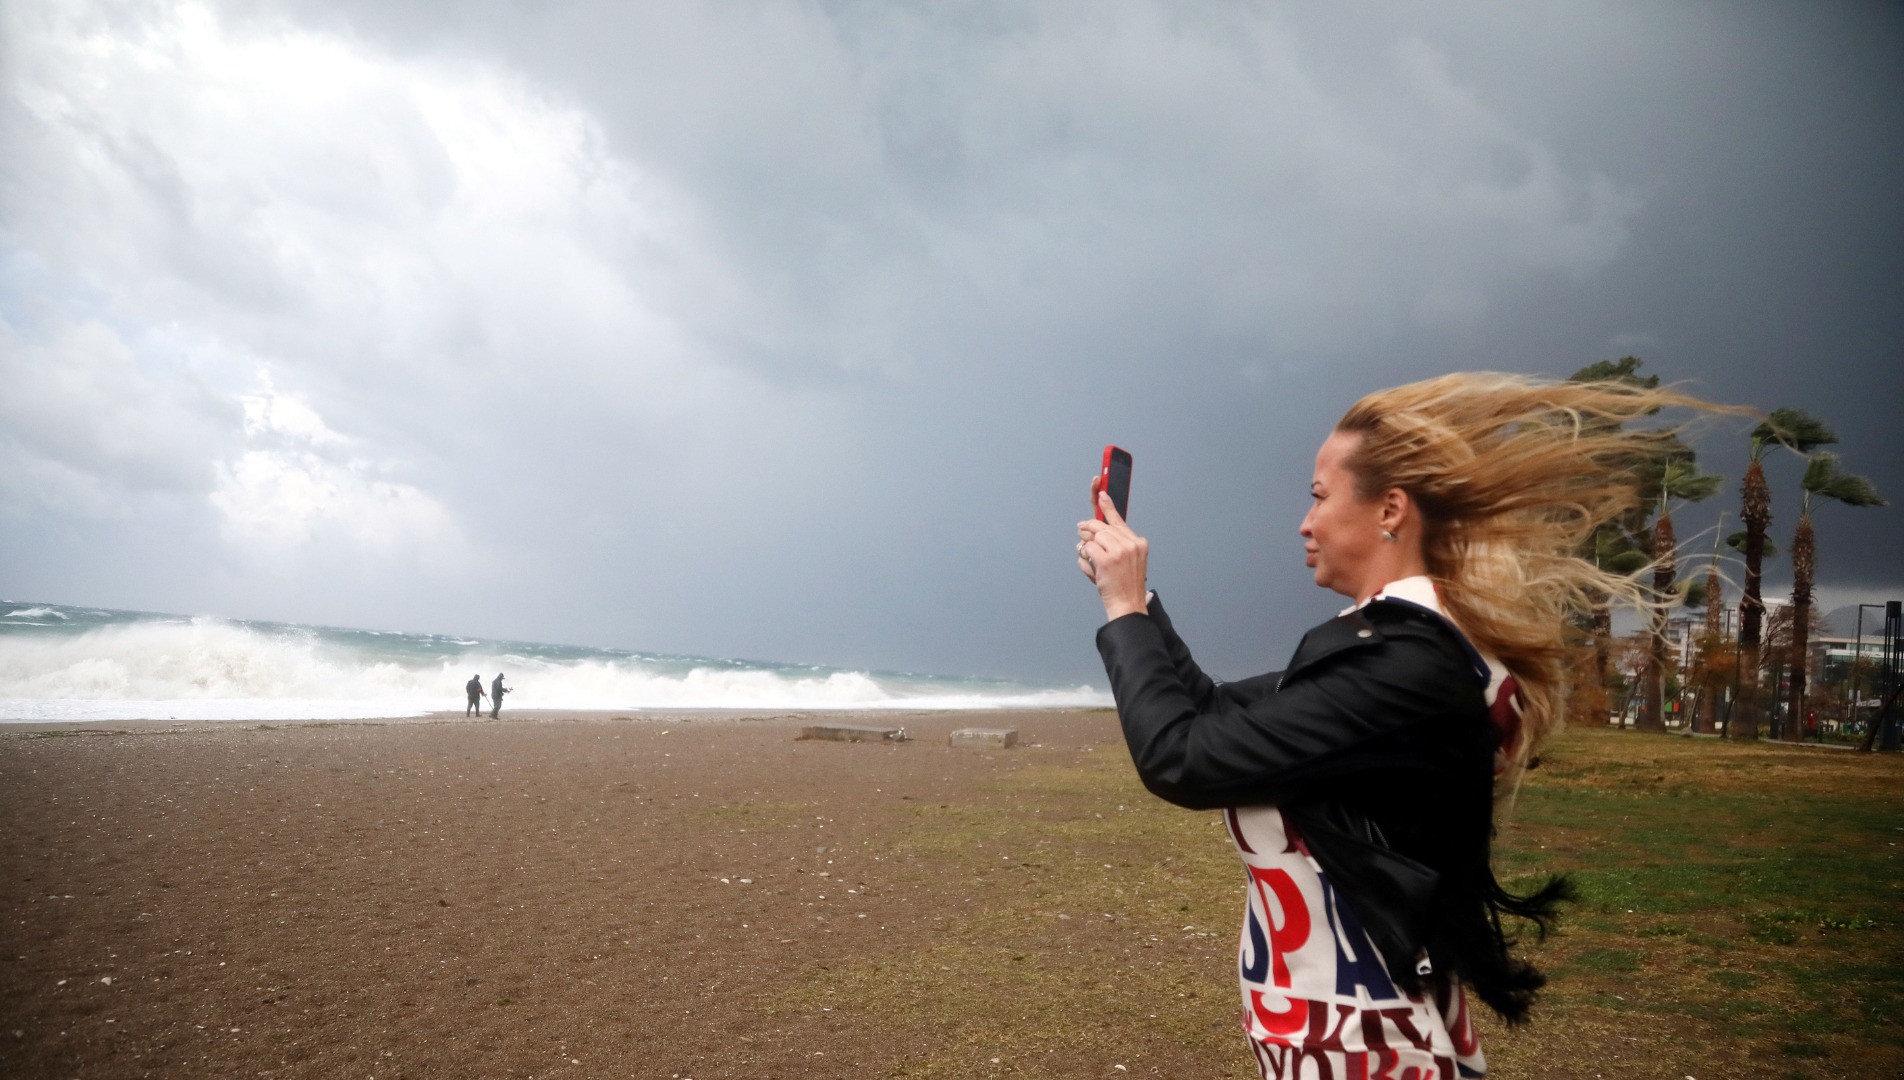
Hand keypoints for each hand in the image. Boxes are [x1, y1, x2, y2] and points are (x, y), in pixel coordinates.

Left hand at [1078, 483, 1148, 620]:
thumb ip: (1113, 544)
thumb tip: (1091, 532)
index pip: (1118, 519)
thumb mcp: (1126, 560)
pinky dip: (1085, 557)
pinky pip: (1087, 549)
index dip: (1107, 505)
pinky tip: (1092, 568)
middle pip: (1101, 527)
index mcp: (1138, 542)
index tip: (1100, 491)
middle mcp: (1131, 544)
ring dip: (1086, 546)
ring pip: (1093, 537)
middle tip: (1080, 531)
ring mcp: (1119, 551)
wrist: (1128, 604)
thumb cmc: (1124, 584)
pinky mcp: (1106, 559)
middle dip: (1088, 529)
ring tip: (1091, 559)